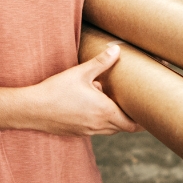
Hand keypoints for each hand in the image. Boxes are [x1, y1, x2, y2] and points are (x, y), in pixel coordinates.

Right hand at [20, 45, 141, 136]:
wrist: (33, 109)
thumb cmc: (56, 90)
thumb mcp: (80, 73)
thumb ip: (100, 62)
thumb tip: (116, 50)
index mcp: (104, 111)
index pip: (132, 124)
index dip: (142, 122)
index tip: (149, 116)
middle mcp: (99, 124)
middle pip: (122, 128)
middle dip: (129, 119)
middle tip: (133, 108)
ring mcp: (87, 131)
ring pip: (109, 130)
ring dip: (113, 120)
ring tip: (111, 105)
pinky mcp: (76, 132)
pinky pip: (95, 130)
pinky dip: (99, 122)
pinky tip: (90, 109)